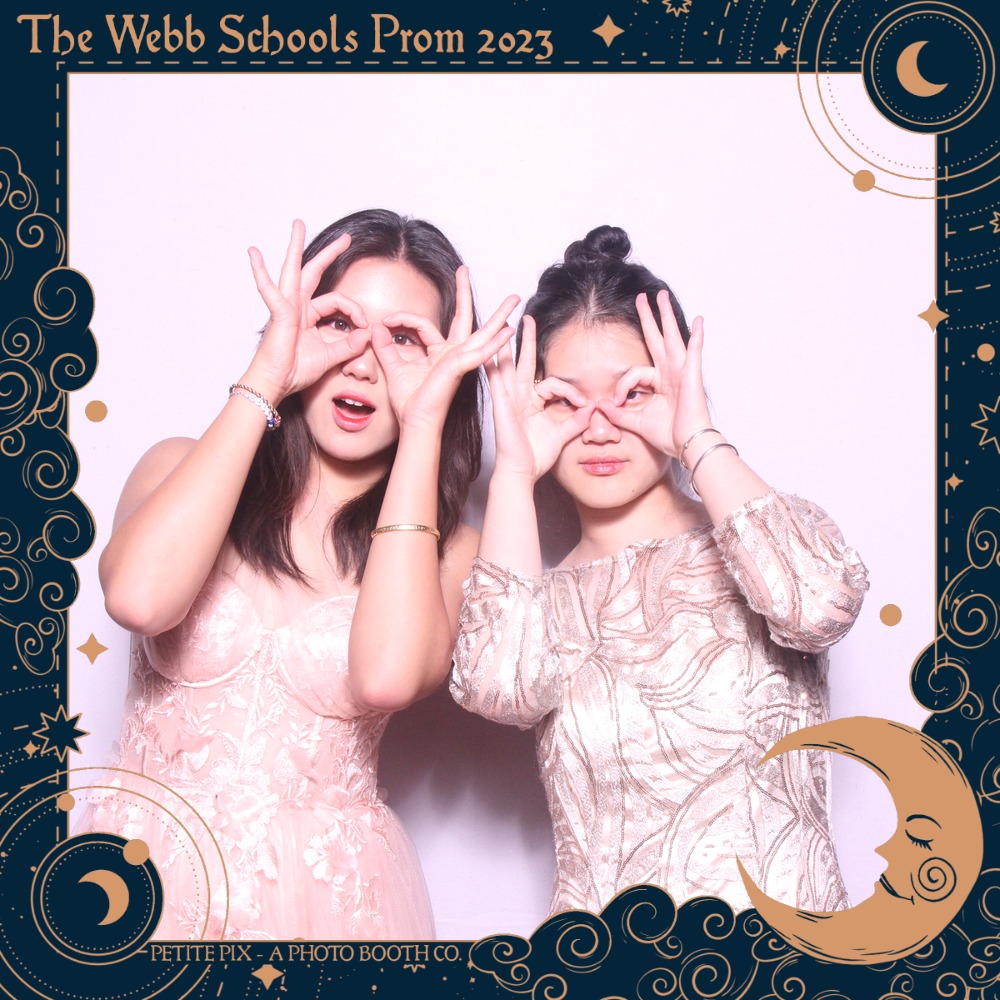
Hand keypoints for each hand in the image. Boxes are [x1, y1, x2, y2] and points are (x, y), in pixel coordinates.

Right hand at [244, 219, 371, 403]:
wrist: (277, 382)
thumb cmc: (296, 370)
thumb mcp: (331, 356)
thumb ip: (349, 345)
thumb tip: (367, 334)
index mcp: (308, 314)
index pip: (337, 301)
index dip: (354, 310)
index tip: (365, 325)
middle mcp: (296, 305)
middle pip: (313, 271)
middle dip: (329, 253)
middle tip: (345, 238)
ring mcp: (285, 306)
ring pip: (293, 269)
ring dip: (295, 246)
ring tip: (297, 224)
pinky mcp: (278, 312)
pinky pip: (269, 289)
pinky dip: (260, 272)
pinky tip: (254, 254)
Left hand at [371, 265, 519, 430]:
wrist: (414, 422)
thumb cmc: (408, 403)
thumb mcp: (392, 366)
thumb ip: (385, 347)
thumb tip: (374, 327)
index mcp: (439, 354)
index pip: (423, 324)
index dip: (403, 318)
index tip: (385, 321)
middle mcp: (453, 355)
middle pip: (464, 319)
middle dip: (465, 293)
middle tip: (466, 270)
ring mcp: (460, 361)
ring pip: (482, 333)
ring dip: (499, 315)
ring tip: (515, 299)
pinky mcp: (460, 369)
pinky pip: (479, 353)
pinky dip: (495, 343)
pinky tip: (509, 333)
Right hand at [486, 315, 595, 481]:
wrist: (521, 472)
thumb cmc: (535, 457)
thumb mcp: (562, 434)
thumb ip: (576, 421)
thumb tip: (591, 409)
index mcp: (531, 404)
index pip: (551, 384)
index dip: (570, 391)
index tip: (584, 404)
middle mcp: (518, 398)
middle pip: (522, 363)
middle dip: (526, 341)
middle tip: (526, 319)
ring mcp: (507, 399)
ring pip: (507, 365)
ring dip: (506, 344)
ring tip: (505, 323)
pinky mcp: (501, 404)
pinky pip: (495, 379)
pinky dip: (493, 363)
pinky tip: (489, 349)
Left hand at [594, 291, 711, 459]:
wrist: (686, 445)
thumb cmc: (668, 435)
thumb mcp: (635, 421)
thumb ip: (618, 413)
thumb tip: (600, 405)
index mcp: (659, 383)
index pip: (635, 372)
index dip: (622, 385)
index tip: (615, 401)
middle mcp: (670, 373)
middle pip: (657, 339)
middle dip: (649, 318)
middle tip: (643, 298)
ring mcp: (682, 372)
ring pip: (672, 337)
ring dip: (666, 316)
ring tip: (662, 297)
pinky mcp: (691, 376)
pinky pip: (694, 352)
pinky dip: (697, 336)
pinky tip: (699, 321)